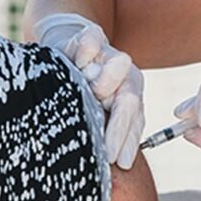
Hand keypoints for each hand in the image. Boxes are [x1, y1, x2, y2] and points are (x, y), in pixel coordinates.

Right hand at [34, 13, 144, 169]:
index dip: (128, 141)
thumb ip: (104, 130)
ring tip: (89, 98)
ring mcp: (108, 55)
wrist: (66, 45)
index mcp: (129, 96)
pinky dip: (85, 52)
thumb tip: (115, 164)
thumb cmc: (79, 89)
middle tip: (107, 152)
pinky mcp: (90, 36)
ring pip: (116, 70)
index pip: (134, 121)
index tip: (122, 163)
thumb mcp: (92, 112)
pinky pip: (91, 43)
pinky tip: (79, 61)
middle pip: (128, 100)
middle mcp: (125, 76)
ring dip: (105, 83)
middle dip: (118, 126)